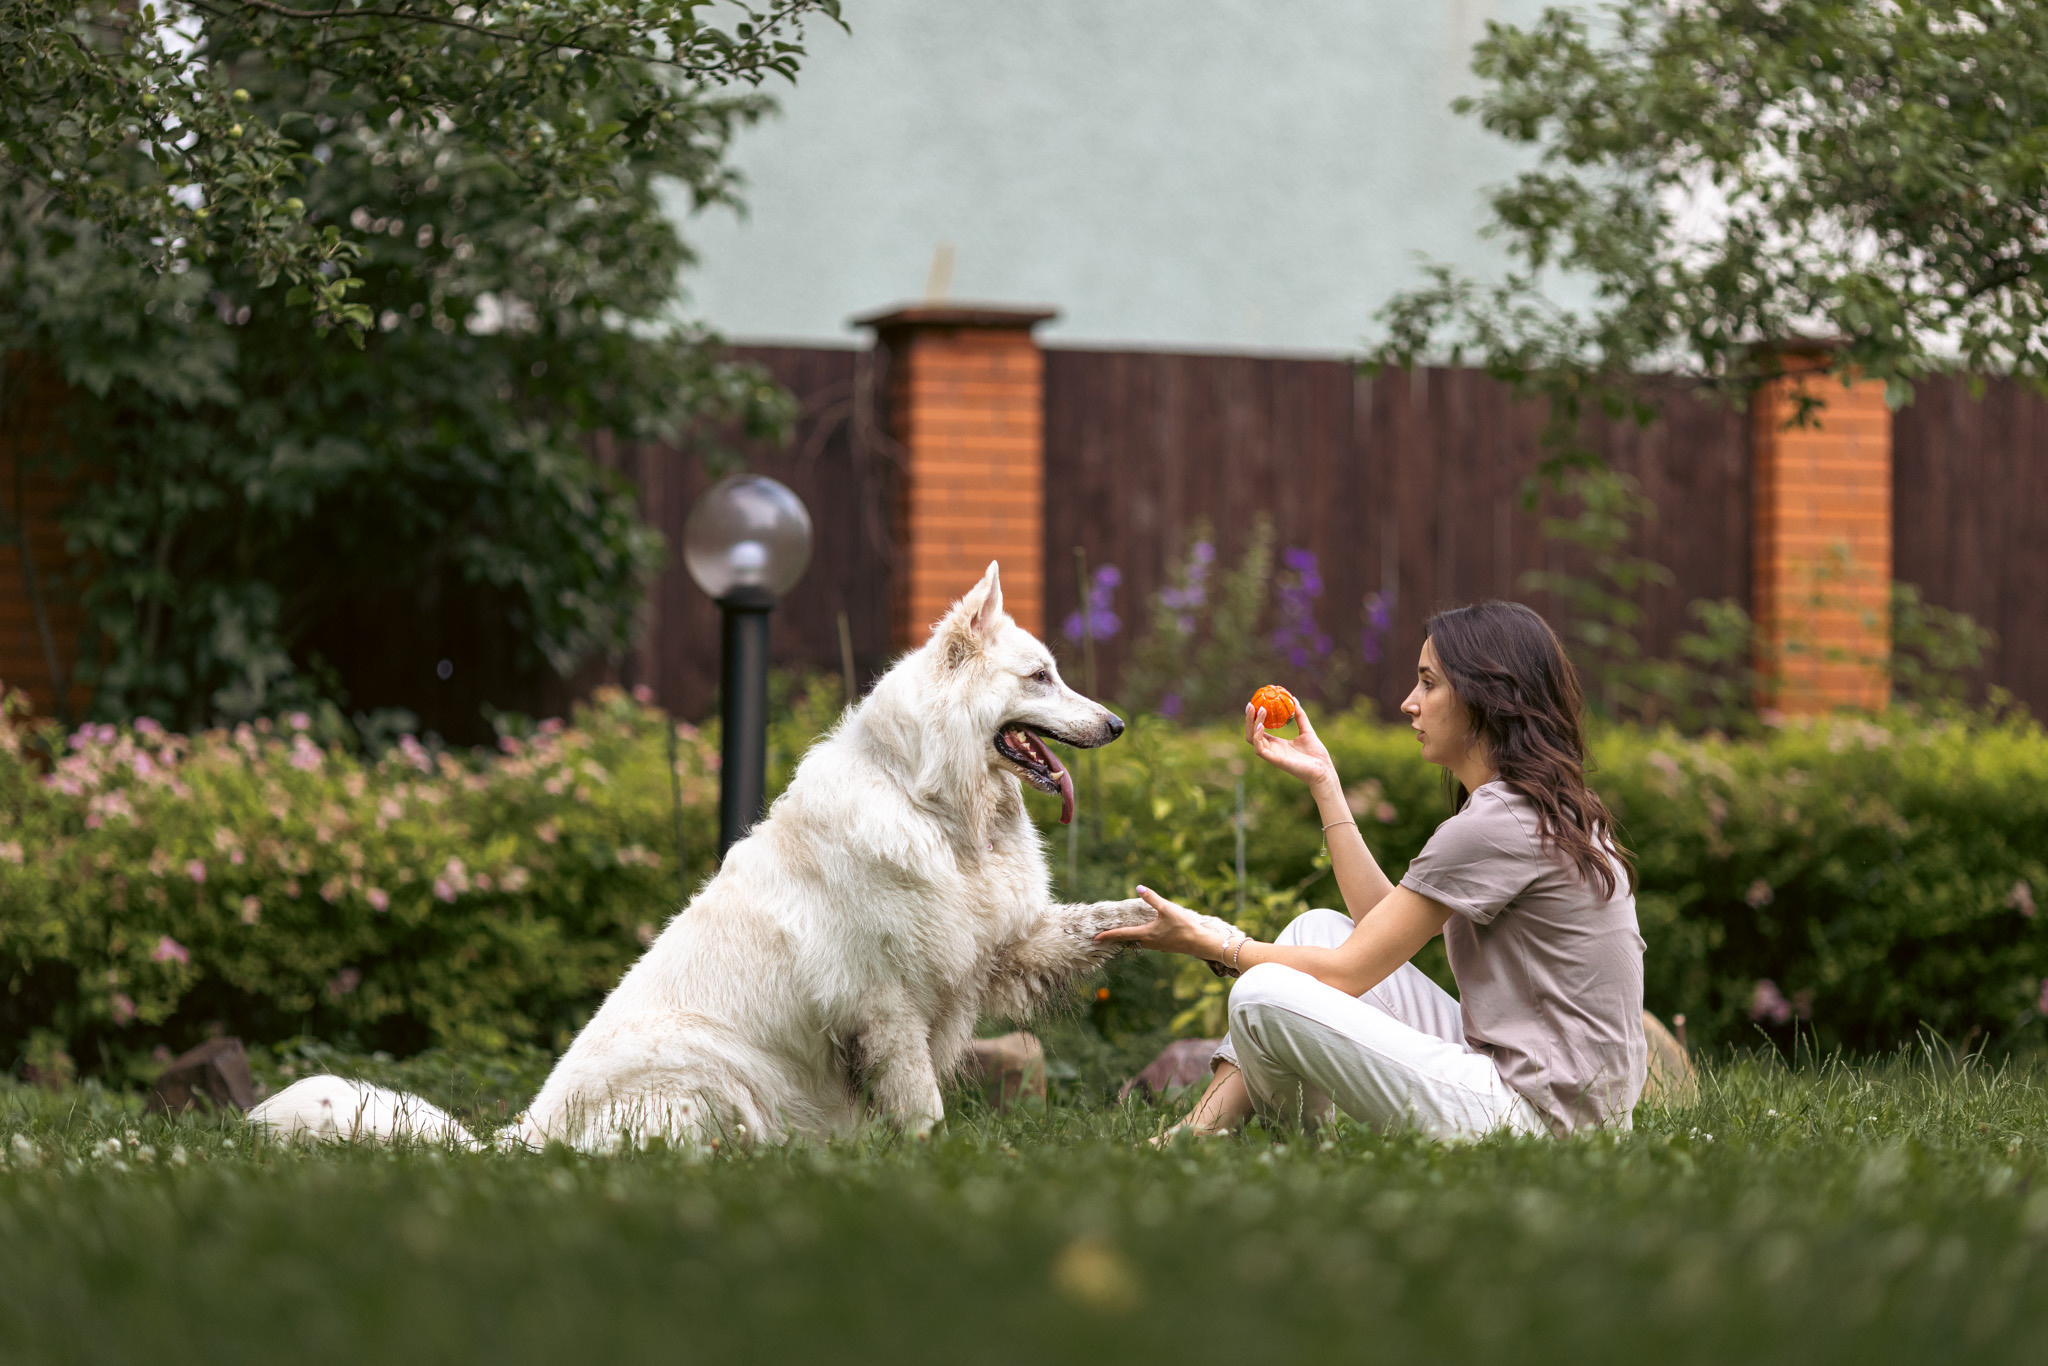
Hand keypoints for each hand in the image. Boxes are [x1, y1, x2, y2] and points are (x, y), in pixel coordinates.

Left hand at [1093, 887, 1233, 960]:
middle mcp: (1149, 942)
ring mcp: (1158, 946)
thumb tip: (1138, 887)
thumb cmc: (1184, 926)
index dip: (1108, 936)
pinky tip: (1148, 933)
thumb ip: (1152, 898)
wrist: (1200, 943)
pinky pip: (1150, 942)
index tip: (1095, 938)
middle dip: (1118, 937)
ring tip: (1124, 933)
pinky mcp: (1166, 947)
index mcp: (1146, 934)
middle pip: (1129, 940)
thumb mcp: (1167, 909)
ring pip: (1140, 942)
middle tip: (1106, 935)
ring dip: (1131, 938)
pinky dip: (1143, 938)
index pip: (1122, 935)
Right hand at [1245, 691, 1338, 792]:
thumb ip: (1299, 716)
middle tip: (1251, 704)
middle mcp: (1271, 748)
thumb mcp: (1307, 730)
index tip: (1256, 702)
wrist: (1323, 769)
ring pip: (1253, 739)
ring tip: (1260, 710)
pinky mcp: (1274, 760)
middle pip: (1252, 733)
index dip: (1255, 717)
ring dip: (1253, 724)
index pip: (1259, 729)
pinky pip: (1259, 748)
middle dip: (1249, 719)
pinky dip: (1258, 736)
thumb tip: (1294, 699)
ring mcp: (1272, 755)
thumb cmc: (1316, 754)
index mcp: (1277, 743)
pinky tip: (1261, 725)